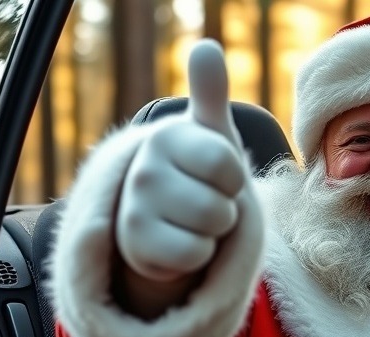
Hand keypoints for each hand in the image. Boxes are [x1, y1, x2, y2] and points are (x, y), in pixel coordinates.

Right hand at [116, 39, 246, 282]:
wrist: (167, 216)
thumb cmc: (199, 171)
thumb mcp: (211, 134)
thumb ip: (211, 94)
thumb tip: (207, 47)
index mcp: (167, 138)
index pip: (228, 166)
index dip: (234, 177)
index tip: (217, 175)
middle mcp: (144, 172)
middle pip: (222, 206)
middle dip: (225, 209)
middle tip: (204, 201)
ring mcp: (134, 211)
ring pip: (210, 232)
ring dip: (212, 232)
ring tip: (192, 220)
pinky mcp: (135, 248)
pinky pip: (194, 256)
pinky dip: (197, 255)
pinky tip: (179, 241)